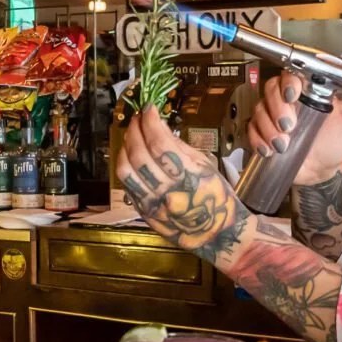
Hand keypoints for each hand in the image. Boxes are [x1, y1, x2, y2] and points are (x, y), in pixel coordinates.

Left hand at [117, 106, 249, 259]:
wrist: (217, 233)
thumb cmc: (215, 196)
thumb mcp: (205, 165)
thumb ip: (178, 145)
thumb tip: (158, 124)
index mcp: (189, 176)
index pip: (160, 144)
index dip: (151, 122)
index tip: (149, 108)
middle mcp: (168, 191)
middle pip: (140, 155)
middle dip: (135, 130)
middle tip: (137, 118)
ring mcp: (153, 203)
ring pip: (126, 170)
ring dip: (125, 147)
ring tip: (131, 134)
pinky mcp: (144, 212)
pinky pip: (126, 185)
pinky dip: (125, 165)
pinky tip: (129, 154)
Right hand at [248, 72, 341, 185]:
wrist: (322, 171)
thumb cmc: (336, 143)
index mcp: (309, 91)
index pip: (294, 74)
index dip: (289, 81)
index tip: (293, 95)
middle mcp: (289, 100)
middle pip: (271, 88)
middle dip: (277, 107)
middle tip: (289, 126)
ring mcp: (273, 116)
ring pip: (260, 109)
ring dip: (268, 127)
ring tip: (283, 144)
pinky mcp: (263, 132)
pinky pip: (251, 129)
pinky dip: (257, 139)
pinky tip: (269, 150)